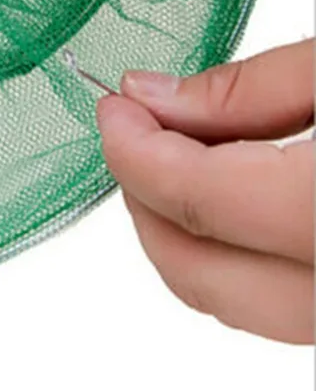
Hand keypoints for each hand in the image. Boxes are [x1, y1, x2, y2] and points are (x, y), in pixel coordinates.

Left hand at [96, 40, 313, 343]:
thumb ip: (252, 88)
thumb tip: (156, 98)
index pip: (198, 201)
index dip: (136, 151)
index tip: (114, 110)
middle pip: (200, 270)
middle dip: (145, 198)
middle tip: (135, 132)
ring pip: (235, 300)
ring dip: (184, 230)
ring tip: (183, 155)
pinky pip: (277, 302)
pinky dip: (235, 253)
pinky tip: (237, 193)